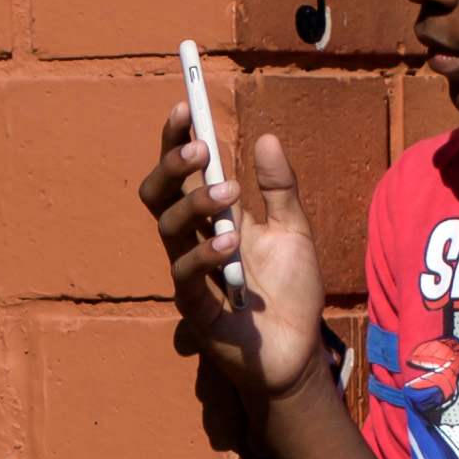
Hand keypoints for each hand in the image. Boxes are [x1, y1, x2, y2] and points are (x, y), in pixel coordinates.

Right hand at [145, 114, 327, 401]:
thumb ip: (280, 188)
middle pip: (158, 195)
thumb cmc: (292, 293)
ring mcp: (190, 274)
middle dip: (171, 164)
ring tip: (230, 192)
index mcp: (212, 218)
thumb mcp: (295, 230)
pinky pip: (186, 275)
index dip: (175, 140)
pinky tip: (230, 240)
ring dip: (196, 202)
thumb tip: (267, 138)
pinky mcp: (195, 309)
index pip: (181, 172)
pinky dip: (205, 252)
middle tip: (201, 147)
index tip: (184, 107)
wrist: (300, 351)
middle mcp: (193, 241)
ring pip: (168, 229)